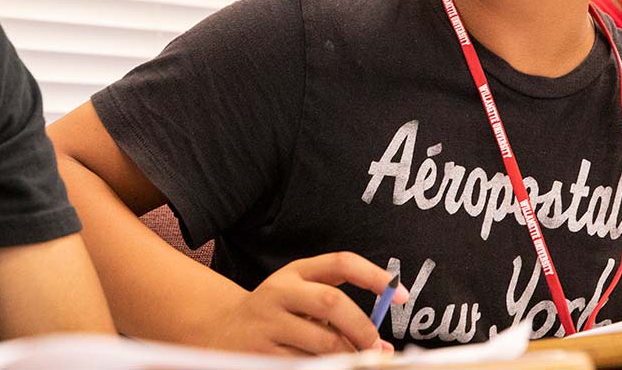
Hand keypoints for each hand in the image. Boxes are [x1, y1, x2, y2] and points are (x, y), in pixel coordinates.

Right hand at [202, 252, 406, 355]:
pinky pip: (304, 364)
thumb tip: (383, 348)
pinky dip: (323, 367)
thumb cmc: (277, 315)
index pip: (341, 263)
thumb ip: (341, 313)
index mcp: (295, 272)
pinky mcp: (260, 353)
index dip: (375, 277)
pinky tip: (326, 366)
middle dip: (362, 327)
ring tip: (351, 359)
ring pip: (322, 341)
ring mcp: (268, 323)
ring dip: (345, 355)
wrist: (221, 330)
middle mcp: (279, 291)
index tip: (401, 295)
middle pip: (332, 301)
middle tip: (375, 346)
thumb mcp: (302, 298)